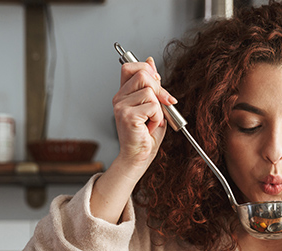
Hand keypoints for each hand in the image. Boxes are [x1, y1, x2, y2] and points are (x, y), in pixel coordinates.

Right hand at [111, 57, 177, 179]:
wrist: (138, 157)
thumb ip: (152, 84)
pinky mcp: (127, 116)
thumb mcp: (153, 105)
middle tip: (163, 105)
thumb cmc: (145, 135)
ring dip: (158, 109)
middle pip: (142, 74)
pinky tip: (149, 127)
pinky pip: (153, 107)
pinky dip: (157, 118)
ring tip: (151, 121)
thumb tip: (151, 62)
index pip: (130, 66)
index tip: (157, 82)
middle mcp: (119, 98)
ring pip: (150, 92)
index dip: (146, 69)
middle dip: (159, 89)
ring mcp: (121, 107)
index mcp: (123, 94)